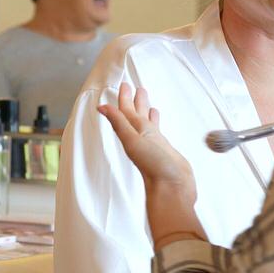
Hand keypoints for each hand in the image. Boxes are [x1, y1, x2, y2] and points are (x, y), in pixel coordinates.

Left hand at [97, 82, 197, 206]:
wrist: (172, 187)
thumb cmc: (153, 166)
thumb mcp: (133, 140)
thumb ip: (119, 123)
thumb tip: (101, 108)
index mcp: (133, 133)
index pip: (125, 111)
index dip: (124, 98)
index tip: (123, 85)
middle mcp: (141, 136)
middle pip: (135, 113)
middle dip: (133, 100)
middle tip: (132, 86)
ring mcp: (153, 142)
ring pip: (146, 120)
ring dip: (144, 108)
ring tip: (143, 96)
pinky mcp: (164, 147)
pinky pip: (157, 128)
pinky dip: (155, 120)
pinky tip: (155, 116)